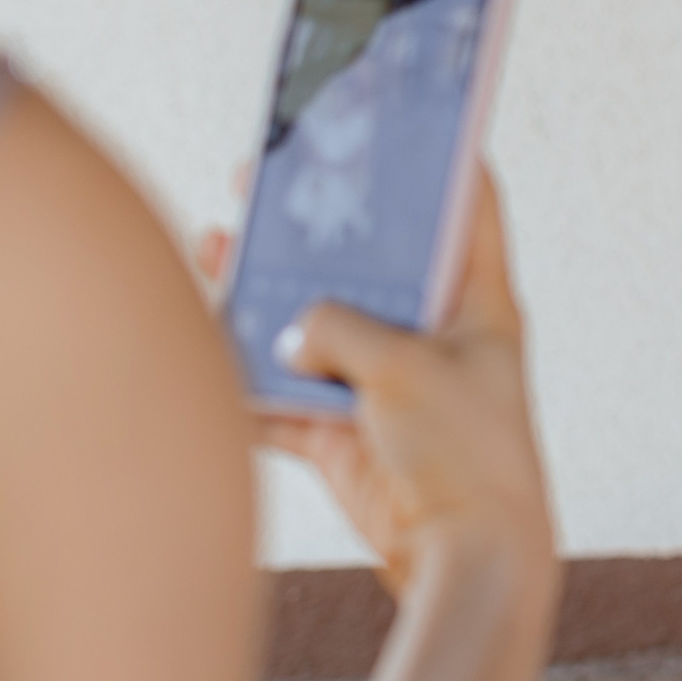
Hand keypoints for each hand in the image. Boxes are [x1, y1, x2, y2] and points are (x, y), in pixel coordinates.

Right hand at [195, 166, 551, 594]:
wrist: (466, 562)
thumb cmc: (466, 455)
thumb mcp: (404, 367)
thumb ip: (340, 328)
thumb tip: (294, 330)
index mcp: (479, 305)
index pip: (470, 210)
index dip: (442, 161)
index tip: (404, 117)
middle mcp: (434, 340)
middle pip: (369, 266)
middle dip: (314, 230)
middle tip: (263, 182)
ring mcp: (388, 390)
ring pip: (314, 330)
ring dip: (264, 301)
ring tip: (214, 252)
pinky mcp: (349, 440)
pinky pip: (286, 400)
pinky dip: (247, 384)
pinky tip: (202, 352)